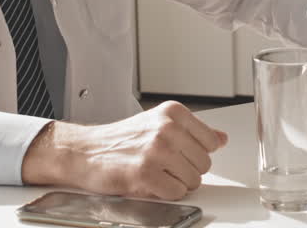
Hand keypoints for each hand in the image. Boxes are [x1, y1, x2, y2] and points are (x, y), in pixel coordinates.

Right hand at [21, 101, 227, 200]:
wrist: (85, 151)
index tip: (180, 154)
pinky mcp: (145, 173)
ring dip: (177, 183)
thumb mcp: (158, 123)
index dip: (196, 154)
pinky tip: (149, 183)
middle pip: (204, 163)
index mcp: (173, 112)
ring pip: (193, 180)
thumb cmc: (120, 140)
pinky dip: (166, 194)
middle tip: (164, 166)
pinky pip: (177, 193)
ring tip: (156, 173)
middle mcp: (167, 128)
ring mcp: (156, 150)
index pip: (211, 142)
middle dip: (187, 170)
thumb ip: (192, 131)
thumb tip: (221, 139)